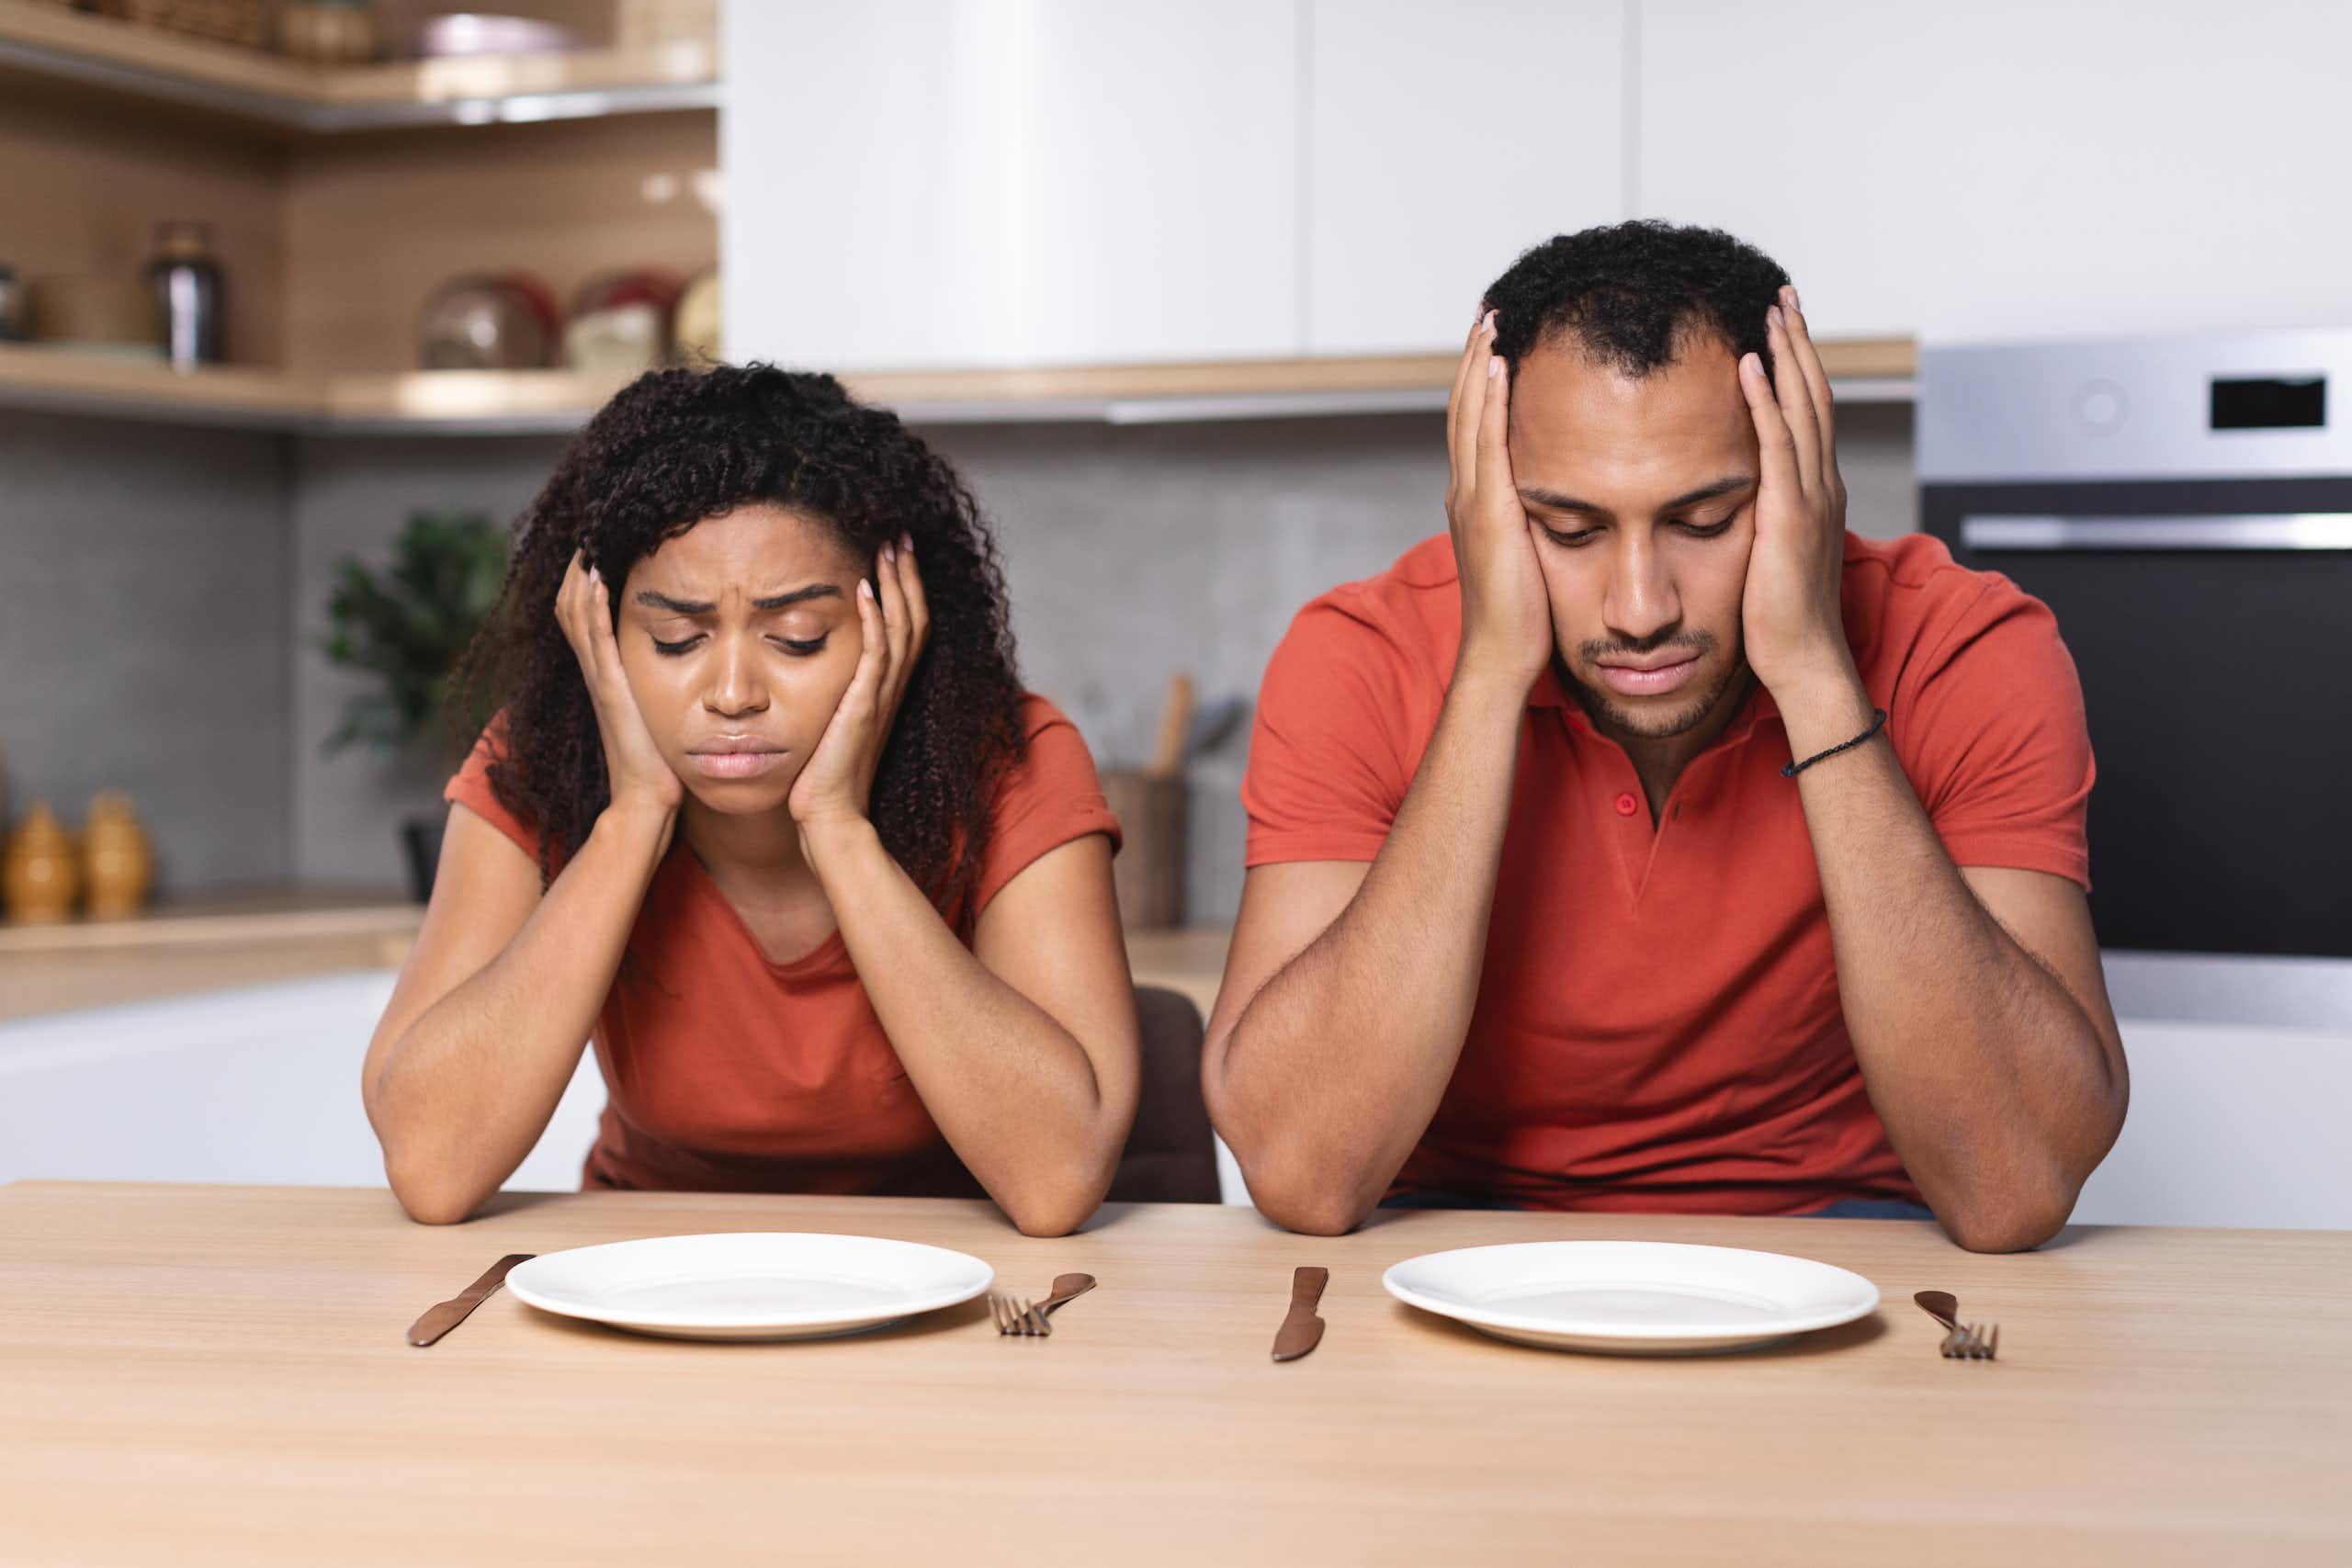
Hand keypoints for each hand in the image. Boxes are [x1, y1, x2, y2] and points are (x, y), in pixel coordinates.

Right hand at [555, 551, 682, 824]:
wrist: (647, 803)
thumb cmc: (660, 763)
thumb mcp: (658, 712)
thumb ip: (661, 687)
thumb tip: (687, 664)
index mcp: (606, 676)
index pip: (584, 617)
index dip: (583, 582)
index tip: (596, 547)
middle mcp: (597, 674)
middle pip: (571, 607)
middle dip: (577, 568)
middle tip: (587, 531)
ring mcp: (600, 681)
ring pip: (576, 617)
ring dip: (579, 577)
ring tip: (586, 540)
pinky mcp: (611, 690)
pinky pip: (595, 641)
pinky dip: (591, 607)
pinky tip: (594, 577)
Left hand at [789, 534, 928, 837]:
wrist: (829, 818)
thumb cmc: (823, 780)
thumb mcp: (831, 727)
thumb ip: (833, 699)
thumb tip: (812, 675)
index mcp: (884, 693)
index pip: (905, 629)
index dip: (905, 591)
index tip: (895, 556)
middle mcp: (889, 690)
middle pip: (913, 620)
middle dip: (908, 576)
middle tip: (901, 536)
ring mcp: (879, 698)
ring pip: (901, 629)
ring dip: (896, 586)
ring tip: (889, 548)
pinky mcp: (863, 707)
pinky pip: (875, 655)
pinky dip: (873, 620)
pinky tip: (864, 589)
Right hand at [1446, 308, 1552, 690]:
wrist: (1503, 656)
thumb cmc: (1525, 619)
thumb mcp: (1532, 559)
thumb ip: (1539, 525)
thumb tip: (1564, 506)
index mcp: (1477, 502)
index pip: (1477, 427)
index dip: (1484, 382)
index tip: (1499, 341)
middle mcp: (1466, 492)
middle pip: (1467, 407)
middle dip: (1478, 357)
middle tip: (1491, 310)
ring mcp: (1472, 498)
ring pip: (1472, 412)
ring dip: (1481, 362)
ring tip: (1495, 318)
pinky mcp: (1488, 508)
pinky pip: (1487, 438)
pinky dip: (1491, 396)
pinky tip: (1503, 362)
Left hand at [1737, 286, 1857, 703]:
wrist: (1803, 660)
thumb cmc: (1781, 618)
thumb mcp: (1771, 553)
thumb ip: (1764, 518)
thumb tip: (1740, 500)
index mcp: (1816, 492)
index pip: (1810, 413)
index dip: (1799, 366)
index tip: (1782, 326)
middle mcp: (1822, 485)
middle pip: (1813, 395)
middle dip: (1799, 341)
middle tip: (1782, 295)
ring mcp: (1811, 498)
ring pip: (1802, 408)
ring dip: (1787, 355)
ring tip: (1770, 311)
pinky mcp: (1789, 516)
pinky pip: (1777, 446)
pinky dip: (1765, 402)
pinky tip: (1750, 366)